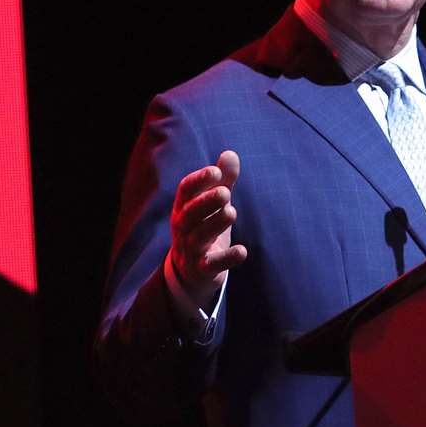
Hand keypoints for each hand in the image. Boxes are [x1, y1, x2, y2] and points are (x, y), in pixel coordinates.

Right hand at [169, 150, 247, 308]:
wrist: (191, 273)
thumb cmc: (203, 228)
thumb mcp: (212, 205)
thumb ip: (223, 180)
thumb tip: (230, 153)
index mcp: (183, 208)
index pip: (185, 191)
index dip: (198, 181)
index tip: (216, 172)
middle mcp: (183, 228)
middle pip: (189, 214)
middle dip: (205, 202)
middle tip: (225, 192)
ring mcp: (191, 250)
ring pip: (198, 237)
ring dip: (214, 224)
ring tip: (231, 212)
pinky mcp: (202, 270)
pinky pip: (211, 264)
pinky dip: (226, 258)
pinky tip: (242, 251)